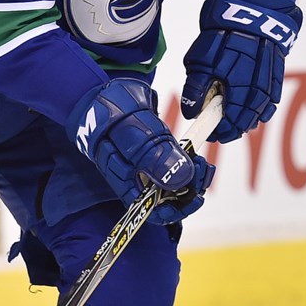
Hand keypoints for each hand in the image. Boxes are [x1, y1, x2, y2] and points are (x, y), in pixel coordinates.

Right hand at [67, 78, 214, 223]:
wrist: (104, 93)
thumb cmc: (110, 116)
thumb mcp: (133, 135)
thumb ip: (154, 158)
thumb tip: (182, 180)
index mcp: (127, 184)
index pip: (154, 212)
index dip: (178, 208)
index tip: (196, 195)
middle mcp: (137, 181)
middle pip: (168, 200)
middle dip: (190, 189)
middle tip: (201, 168)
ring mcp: (146, 167)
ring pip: (174, 183)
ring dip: (192, 176)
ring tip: (201, 162)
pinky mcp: (154, 153)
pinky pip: (174, 165)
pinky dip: (187, 162)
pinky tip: (195, 154)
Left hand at [181, 0, 301, 142]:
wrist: (252, 4)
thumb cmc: (223, 30)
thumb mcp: (200, 59)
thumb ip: (195, 89)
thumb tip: (191, 111)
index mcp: (238, 89)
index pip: (230, 123)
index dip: (219, 131)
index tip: (210, 132)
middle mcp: (258, 89)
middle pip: (246, 120)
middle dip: (232, 127)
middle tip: (219, 128)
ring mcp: (270, 80)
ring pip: (260, 110)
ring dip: (247, 118)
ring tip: (235, 120)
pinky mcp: (278, 69)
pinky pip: (272, 96)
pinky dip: (264, 106)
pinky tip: (257, 109)